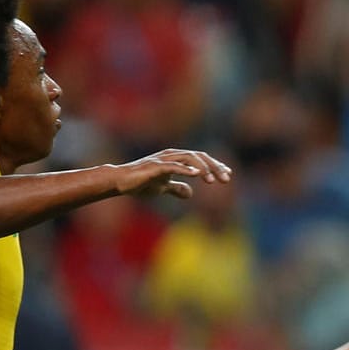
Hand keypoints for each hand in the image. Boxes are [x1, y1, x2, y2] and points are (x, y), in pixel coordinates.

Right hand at [113, 149, 231, 198]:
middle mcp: (172, 155)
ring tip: (213, 180)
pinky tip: (196, 175)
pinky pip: (173, 166)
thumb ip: (176, 188)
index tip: (228, 175)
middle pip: (199, 156)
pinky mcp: (154, 166)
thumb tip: (190, 193)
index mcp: (176, 159)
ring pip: (189, 158)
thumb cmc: (140, 183)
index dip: (215, 165)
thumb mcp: (162, 187)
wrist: (120, 182)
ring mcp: (163, 159)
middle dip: (214, 167)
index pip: (200, 159)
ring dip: (203, 168)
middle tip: (226, 179)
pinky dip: (185, 169)